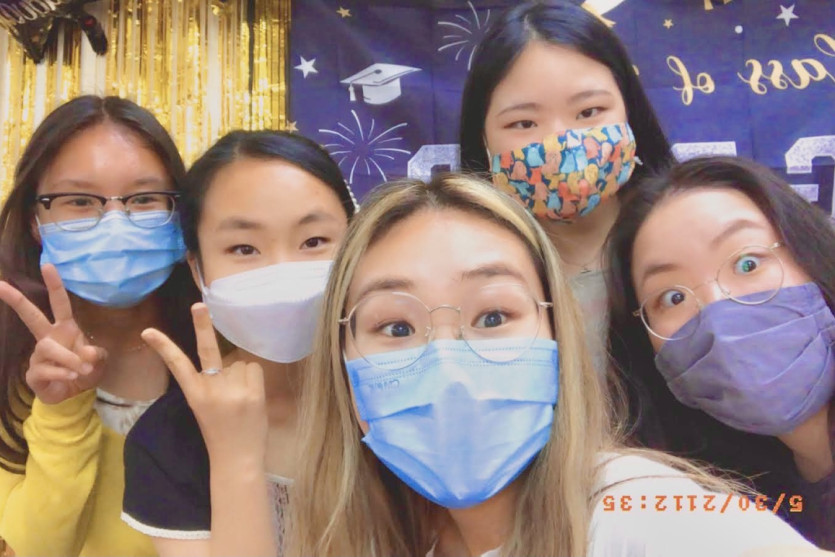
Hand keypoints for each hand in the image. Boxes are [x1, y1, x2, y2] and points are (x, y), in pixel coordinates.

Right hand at [0, 265, 106, 403]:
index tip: (47, 265)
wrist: (73, 395)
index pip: (60, 304)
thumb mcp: (97, 360)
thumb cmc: (83, 370)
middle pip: (31, 316)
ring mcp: (38, 355)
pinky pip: (45, 369)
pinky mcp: (33, 373)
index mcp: (64, 329)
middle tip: (0, 285)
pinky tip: (71, 377)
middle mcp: (48, 338)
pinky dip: (62, 373)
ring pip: (47, 348)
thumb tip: (88, 352)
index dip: (55, 285)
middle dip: (17, 300)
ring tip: (81, 369)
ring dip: (67, 358)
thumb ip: (96, 354)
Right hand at [141, 303, 266, 464]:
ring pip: (239, 362)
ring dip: (241, 374)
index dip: (164, 347)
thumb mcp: (204, 409)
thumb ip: (212, 383)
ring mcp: (233, 390)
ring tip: (240, 399)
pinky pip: (254, 368)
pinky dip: (254, 378)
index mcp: (194, 395)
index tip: (148, 331)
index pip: (177, 366)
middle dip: (202, 325)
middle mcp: (212, 389)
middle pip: (207, 350)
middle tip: (198, 305)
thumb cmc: (220, 434)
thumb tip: (227, 360)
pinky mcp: (253, 392)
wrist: (237, 460)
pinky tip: (250, 398)